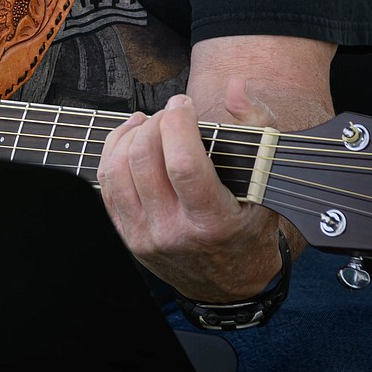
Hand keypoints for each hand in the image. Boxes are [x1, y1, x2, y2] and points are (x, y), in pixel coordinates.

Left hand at [96, 78, 281, 301]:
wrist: (230, 283)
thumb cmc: (249, 224)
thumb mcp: (265, 179)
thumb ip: (256, 127)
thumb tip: (236, 89)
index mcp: (213, 221)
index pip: (183, 165)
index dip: (178, 124)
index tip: (184, 106)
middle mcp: (174, 232)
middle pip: (145, 160)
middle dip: (155, 123)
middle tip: (171, 114)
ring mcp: (145, 236)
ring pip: (118, 170)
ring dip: (129, 134)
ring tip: (148, 122)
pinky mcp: (126, 235)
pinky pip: (106, 184)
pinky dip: (113, 152)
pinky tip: (130, 138)